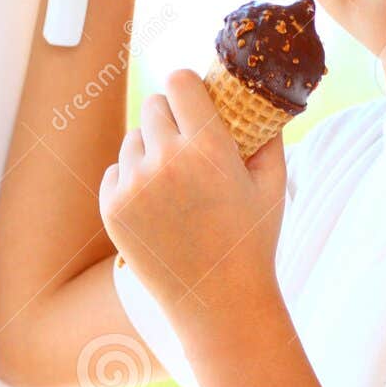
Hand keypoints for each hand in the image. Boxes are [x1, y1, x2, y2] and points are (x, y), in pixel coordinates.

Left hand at [99, 70, 288, 335]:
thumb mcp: (272, 186)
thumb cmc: (251, 242)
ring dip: (150, 148)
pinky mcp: (112, 209)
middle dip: (171, 116)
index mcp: (208, 148)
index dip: (187, 85)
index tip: (193, 95)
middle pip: (154, 106)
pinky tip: (157, 204)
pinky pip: (116, 171)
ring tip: (175, 180)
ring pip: (134, 139)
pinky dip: (132, 180)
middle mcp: (166, 161)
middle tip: (186, 138)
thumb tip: (261, 102)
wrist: (218, 304)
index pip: (179, 82)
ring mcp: (134, 186)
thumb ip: (267, 136)